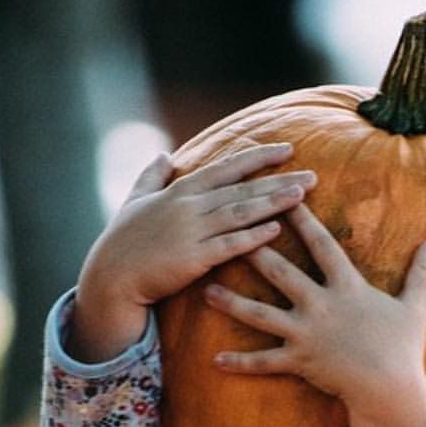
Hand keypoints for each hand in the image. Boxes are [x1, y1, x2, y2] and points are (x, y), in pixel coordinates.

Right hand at [70, 144, 315, 361]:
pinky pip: (229, 245)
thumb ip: (151, 176)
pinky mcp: (193, 259)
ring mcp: (192, 231)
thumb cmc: (123, 241)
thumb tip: (163, 154)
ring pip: (241, 212)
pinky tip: (276, 229)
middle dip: (279, 180)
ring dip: (273, 202)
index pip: (228, 167)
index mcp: (181, 190)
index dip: (259, 157)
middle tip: (313, 176)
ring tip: (302, 195)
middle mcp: (190, 206)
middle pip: (243, 188)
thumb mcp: (135, 200)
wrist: (111, 277)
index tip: (287, 149)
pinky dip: (253, 236)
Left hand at [204, 204, 425, 426]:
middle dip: (254, 249)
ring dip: (232, 303)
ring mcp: (306, 335)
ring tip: (206, 291)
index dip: (302, 218)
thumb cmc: (403, 347)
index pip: (322, 245)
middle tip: (227, 230)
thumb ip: (422, 271)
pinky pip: (264, 362)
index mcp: (346, 287)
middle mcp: (321, 306)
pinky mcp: (299, 362)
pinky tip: (215, 359)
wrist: (390, 388)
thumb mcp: (415, 305)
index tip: (283, 194)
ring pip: (261, 315)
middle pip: (281, 272)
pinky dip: (240, 362)